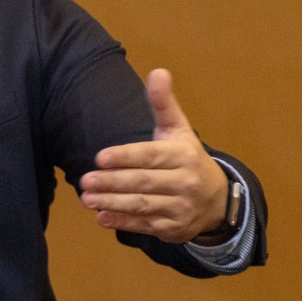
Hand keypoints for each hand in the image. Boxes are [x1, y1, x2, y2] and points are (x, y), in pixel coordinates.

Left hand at [79, 70, 229, 243]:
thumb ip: (163, 103)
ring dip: (112, 202)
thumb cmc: (187, 159)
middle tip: (85, 180)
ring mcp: (180, 207)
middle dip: (112, 182)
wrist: (217, 200)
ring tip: (86, 199)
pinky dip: (122, 222)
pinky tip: (101, 218)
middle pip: (143, 182)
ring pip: (142, 205)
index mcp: (184, 155)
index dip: (125, 157)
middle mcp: (185, 182)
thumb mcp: (178, 130)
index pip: (151, 155)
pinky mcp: (173, 229)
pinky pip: (144, 225)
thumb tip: (158, 71)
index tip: (100, 157)